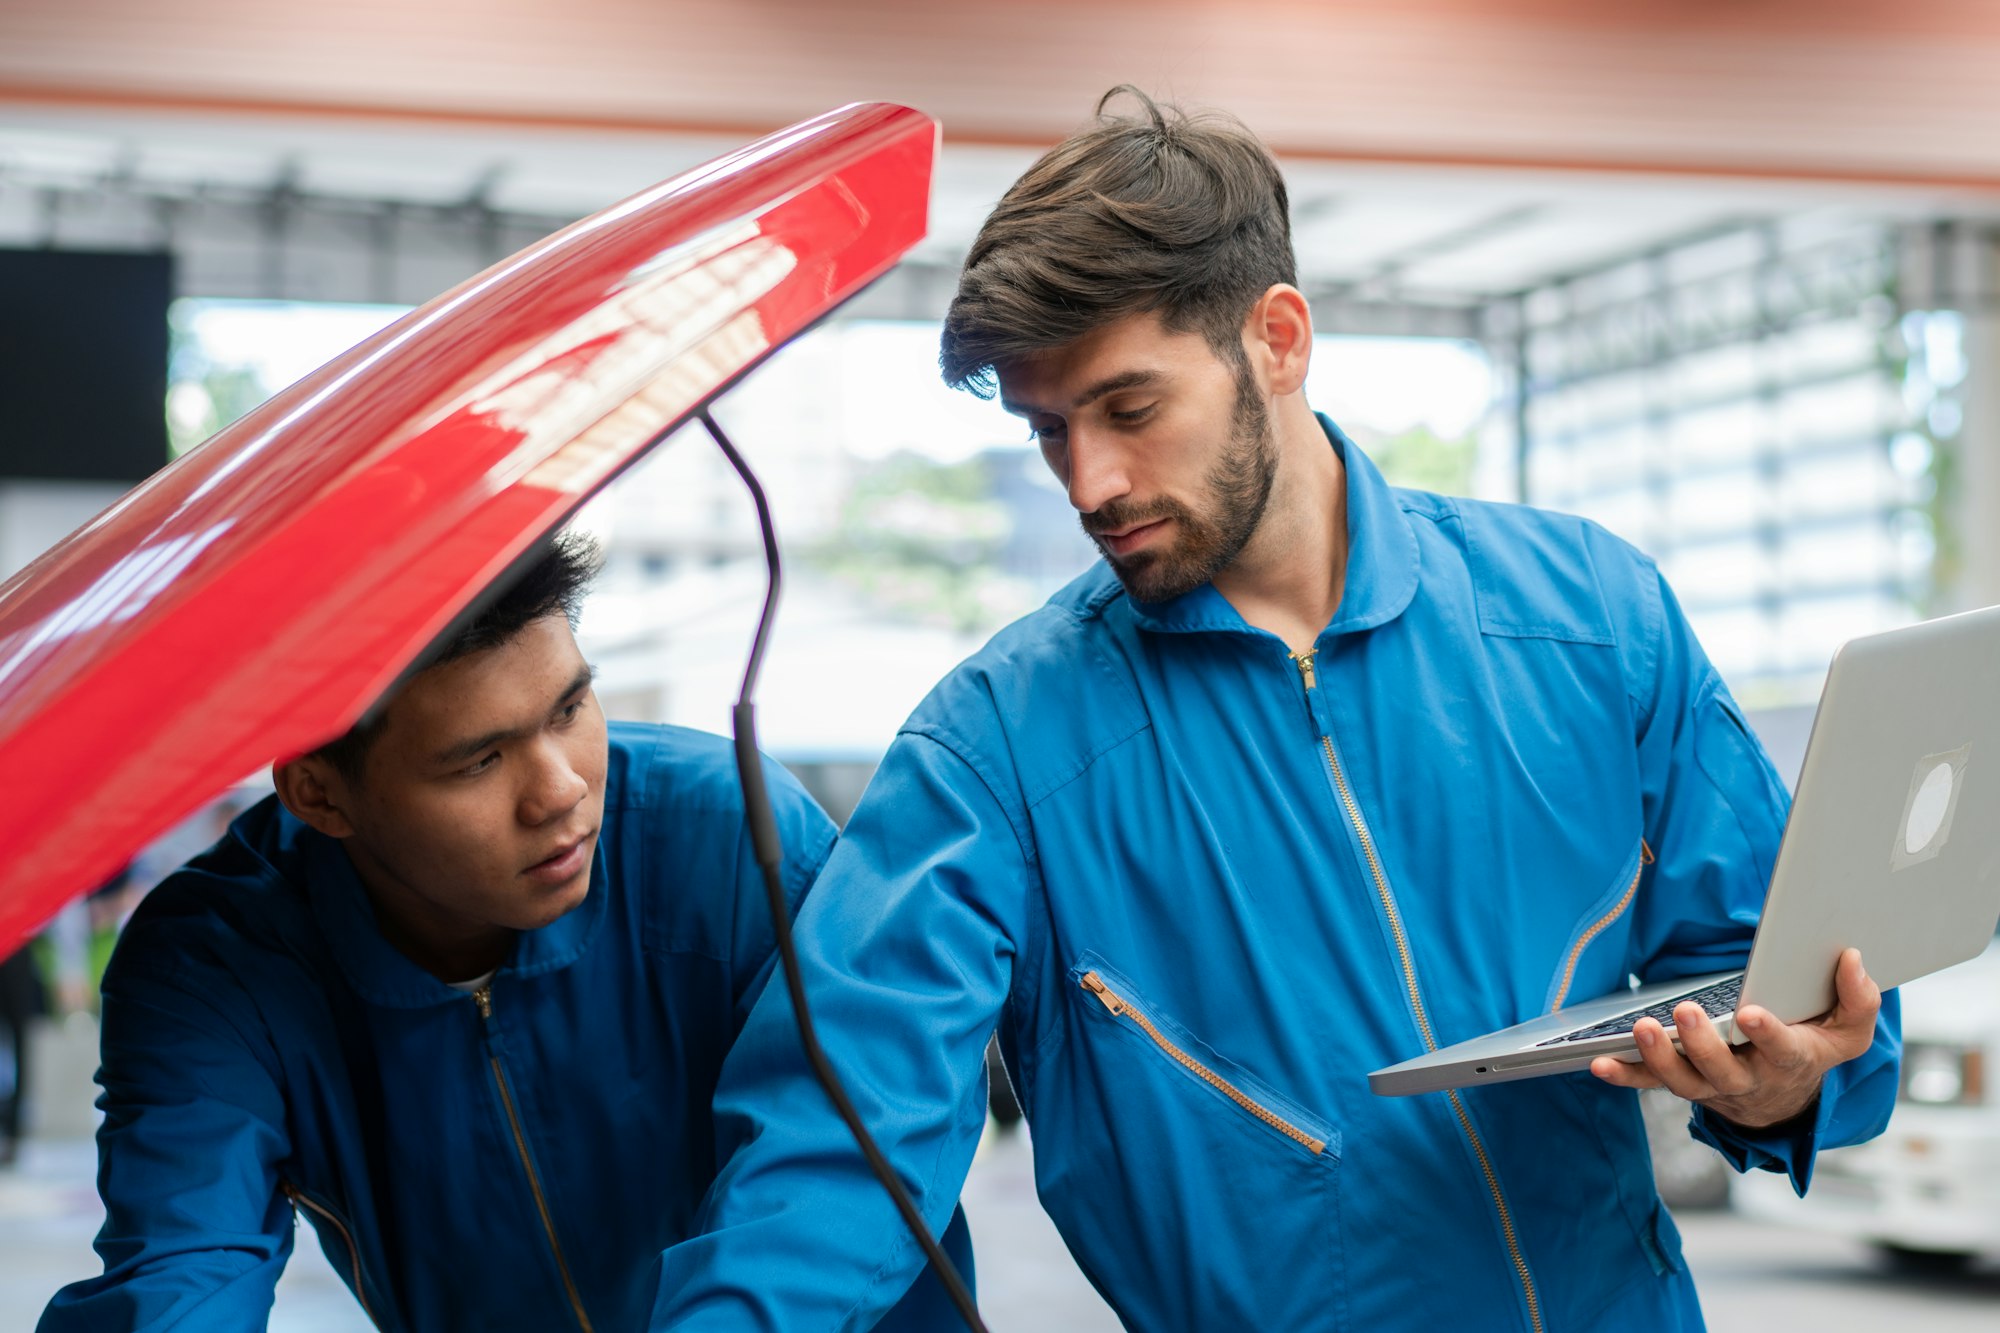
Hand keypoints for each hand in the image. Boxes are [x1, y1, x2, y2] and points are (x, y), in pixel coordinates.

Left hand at [1589, 948, 1880, 1128]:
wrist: (1785, 1101)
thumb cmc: (1812, 1052)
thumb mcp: (1848, 1033)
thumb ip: (1859, 999)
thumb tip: (1853, 959)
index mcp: (1790, 1062)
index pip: (1783, 1051)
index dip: (1768, 1036)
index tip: (1753, 1014)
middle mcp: (1748, 1080)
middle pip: (1724, 1071)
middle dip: (1703, 1045)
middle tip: (1685, 1014)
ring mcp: (1711, 1087)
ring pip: (1684, 1082)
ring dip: (1659, 1057)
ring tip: (1641, 1027)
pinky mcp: (1684, 1084)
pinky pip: (1650, 1085)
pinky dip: (1625, 1076)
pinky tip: (1600, 1062)